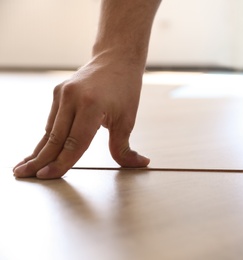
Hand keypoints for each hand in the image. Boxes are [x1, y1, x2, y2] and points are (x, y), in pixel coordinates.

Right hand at [13, 51, 149, 178]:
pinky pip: (52, 120)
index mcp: (91, 105)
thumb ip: (125, 147)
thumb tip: (140, 164)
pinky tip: (38, 151)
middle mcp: (72, 98)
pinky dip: (46, 137)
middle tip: (23, 176)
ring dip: (39, 150)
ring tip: (25, 167)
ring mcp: (62, 93)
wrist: (116, 59)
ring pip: (49, 130)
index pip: (74, 142)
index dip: (61, 162)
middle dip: (39, 160)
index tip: (47, 176)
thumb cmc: (125, 89)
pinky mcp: (58, 92)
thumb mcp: (127, 120)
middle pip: (54, 138)